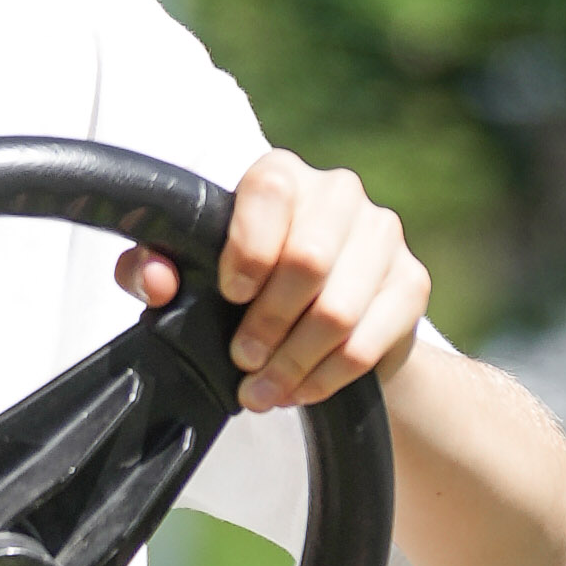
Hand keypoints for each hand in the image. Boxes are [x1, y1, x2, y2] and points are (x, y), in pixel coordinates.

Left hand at [132, 146, 426, 416]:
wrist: (328, 317)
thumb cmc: (247, 285)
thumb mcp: (191, 274)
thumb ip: (153, 267)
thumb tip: (157, 279)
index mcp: (281, 174)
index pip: (270, 191)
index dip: (248, 249)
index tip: (231, 295)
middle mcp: (338, 191)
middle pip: (308, 259)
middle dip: (268, 323)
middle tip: (243, 360)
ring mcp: (383, 234)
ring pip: (339, 309)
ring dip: (293, 362)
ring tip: (262, 391)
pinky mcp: (412, 281)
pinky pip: (368, 342)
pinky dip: (326, 377)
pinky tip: (299, 391)